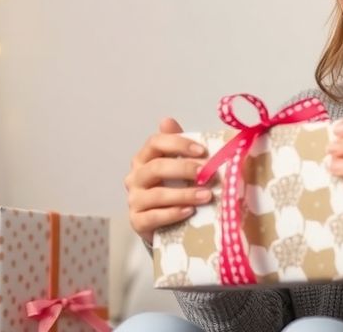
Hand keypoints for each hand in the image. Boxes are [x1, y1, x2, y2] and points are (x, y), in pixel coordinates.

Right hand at [124, 118, 213, 243]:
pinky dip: (173, 213)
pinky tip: (190, 211)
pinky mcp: (137, 221)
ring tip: (206, 196)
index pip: (156, 143)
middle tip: (207, 173)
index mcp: (145, 158)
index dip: (179, 144)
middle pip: (156, 167)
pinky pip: (153, 217)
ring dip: (184, 194)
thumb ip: (178, 145)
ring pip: (157, 194)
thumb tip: (167, 120)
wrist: (167, 223)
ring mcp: (134, 200)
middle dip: (184, 169)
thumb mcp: (180, 165)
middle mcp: (135, 177)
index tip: (202, 151)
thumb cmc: (175, 188)